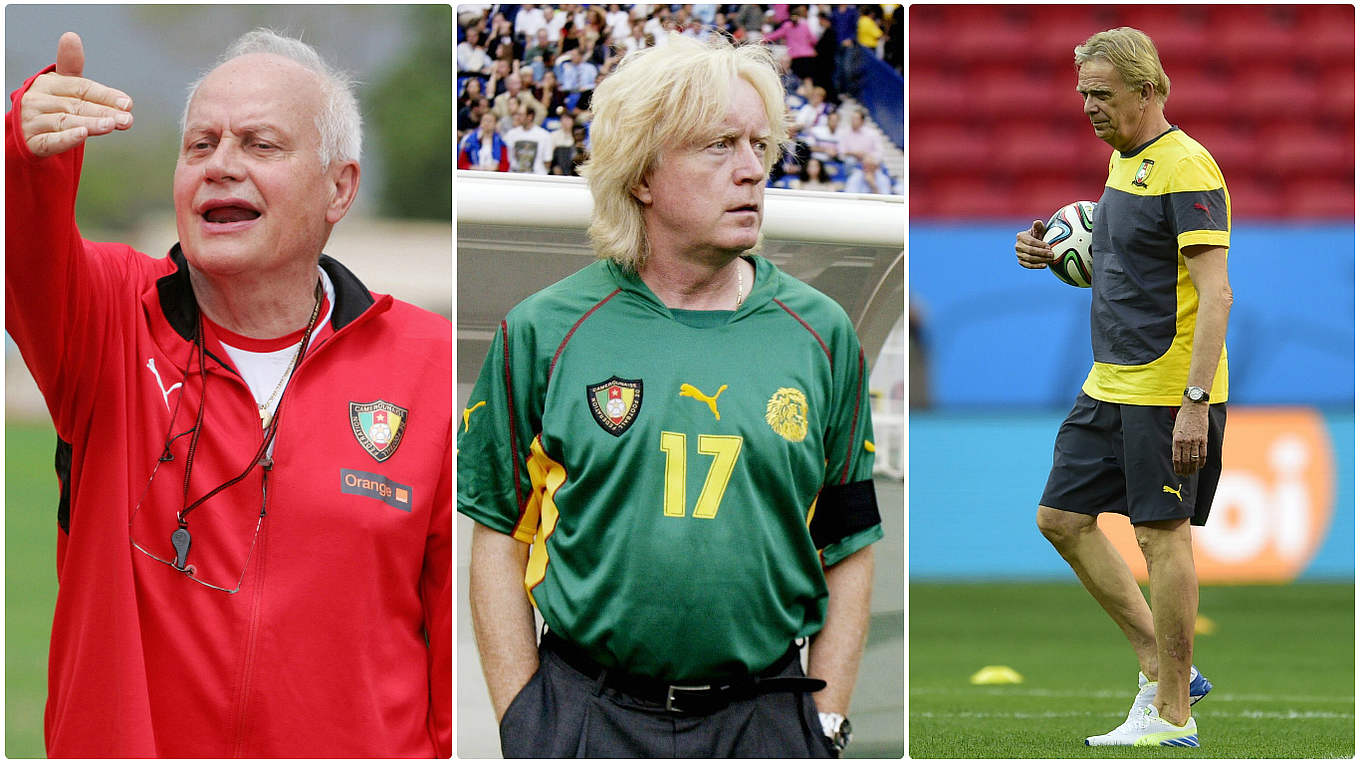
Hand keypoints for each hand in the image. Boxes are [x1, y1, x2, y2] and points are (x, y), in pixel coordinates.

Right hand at [20, 32, 132, 157]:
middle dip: (104, 112)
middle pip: (76, 105)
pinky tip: (82, 134)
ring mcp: (32, 121)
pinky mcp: (31, 142)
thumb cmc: (52, 105)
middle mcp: (38, 100)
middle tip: (127, 119)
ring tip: (111, 125)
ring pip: (65, 121)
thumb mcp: (64, 87)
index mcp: (49, 84)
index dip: (105, 95)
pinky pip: (49, 140)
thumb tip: (70, 35)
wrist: (26, 132)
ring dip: (90, 123)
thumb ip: (74, 67)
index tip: (128, 103)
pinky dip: (66, 138)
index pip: (81, 88)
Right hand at [1015, 220, 1053, 268]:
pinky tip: (1045, 265)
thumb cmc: (1038, 235)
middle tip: (1051, 254)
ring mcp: (1018, 254)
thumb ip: (1038, 225)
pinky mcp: (1020, 261)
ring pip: (1029, 258)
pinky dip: (1036, 266)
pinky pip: (1028, 265)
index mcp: (1020, 236)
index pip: (1031, 242)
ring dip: (1041, 260)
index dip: (1040, 245)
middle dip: (1042, 253)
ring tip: (1050, 259)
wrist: (1035, 244)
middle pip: (1030, 251)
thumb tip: (1037, 222)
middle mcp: (1017, 245)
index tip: (1049, 247)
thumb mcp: (1039, 229)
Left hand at [1172, 402, 1209, 475]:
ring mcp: (1196, 441)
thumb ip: (1176, 442)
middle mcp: (1186, 441)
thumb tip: (1176, 454)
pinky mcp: (1204, 439)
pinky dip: (1202, 461)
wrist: (1194, 408)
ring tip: (1192, 473)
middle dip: (1185, 470)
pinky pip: (1203, 453)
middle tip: (1185, 475)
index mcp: (1176, 439)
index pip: (1176, 458)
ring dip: (1193, 468)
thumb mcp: (1175, 430)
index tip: (1178, 473)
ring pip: (1194, 459)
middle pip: (1185, 461)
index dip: (1177, 468)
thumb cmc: (1183, 418)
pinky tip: (1200, 466)